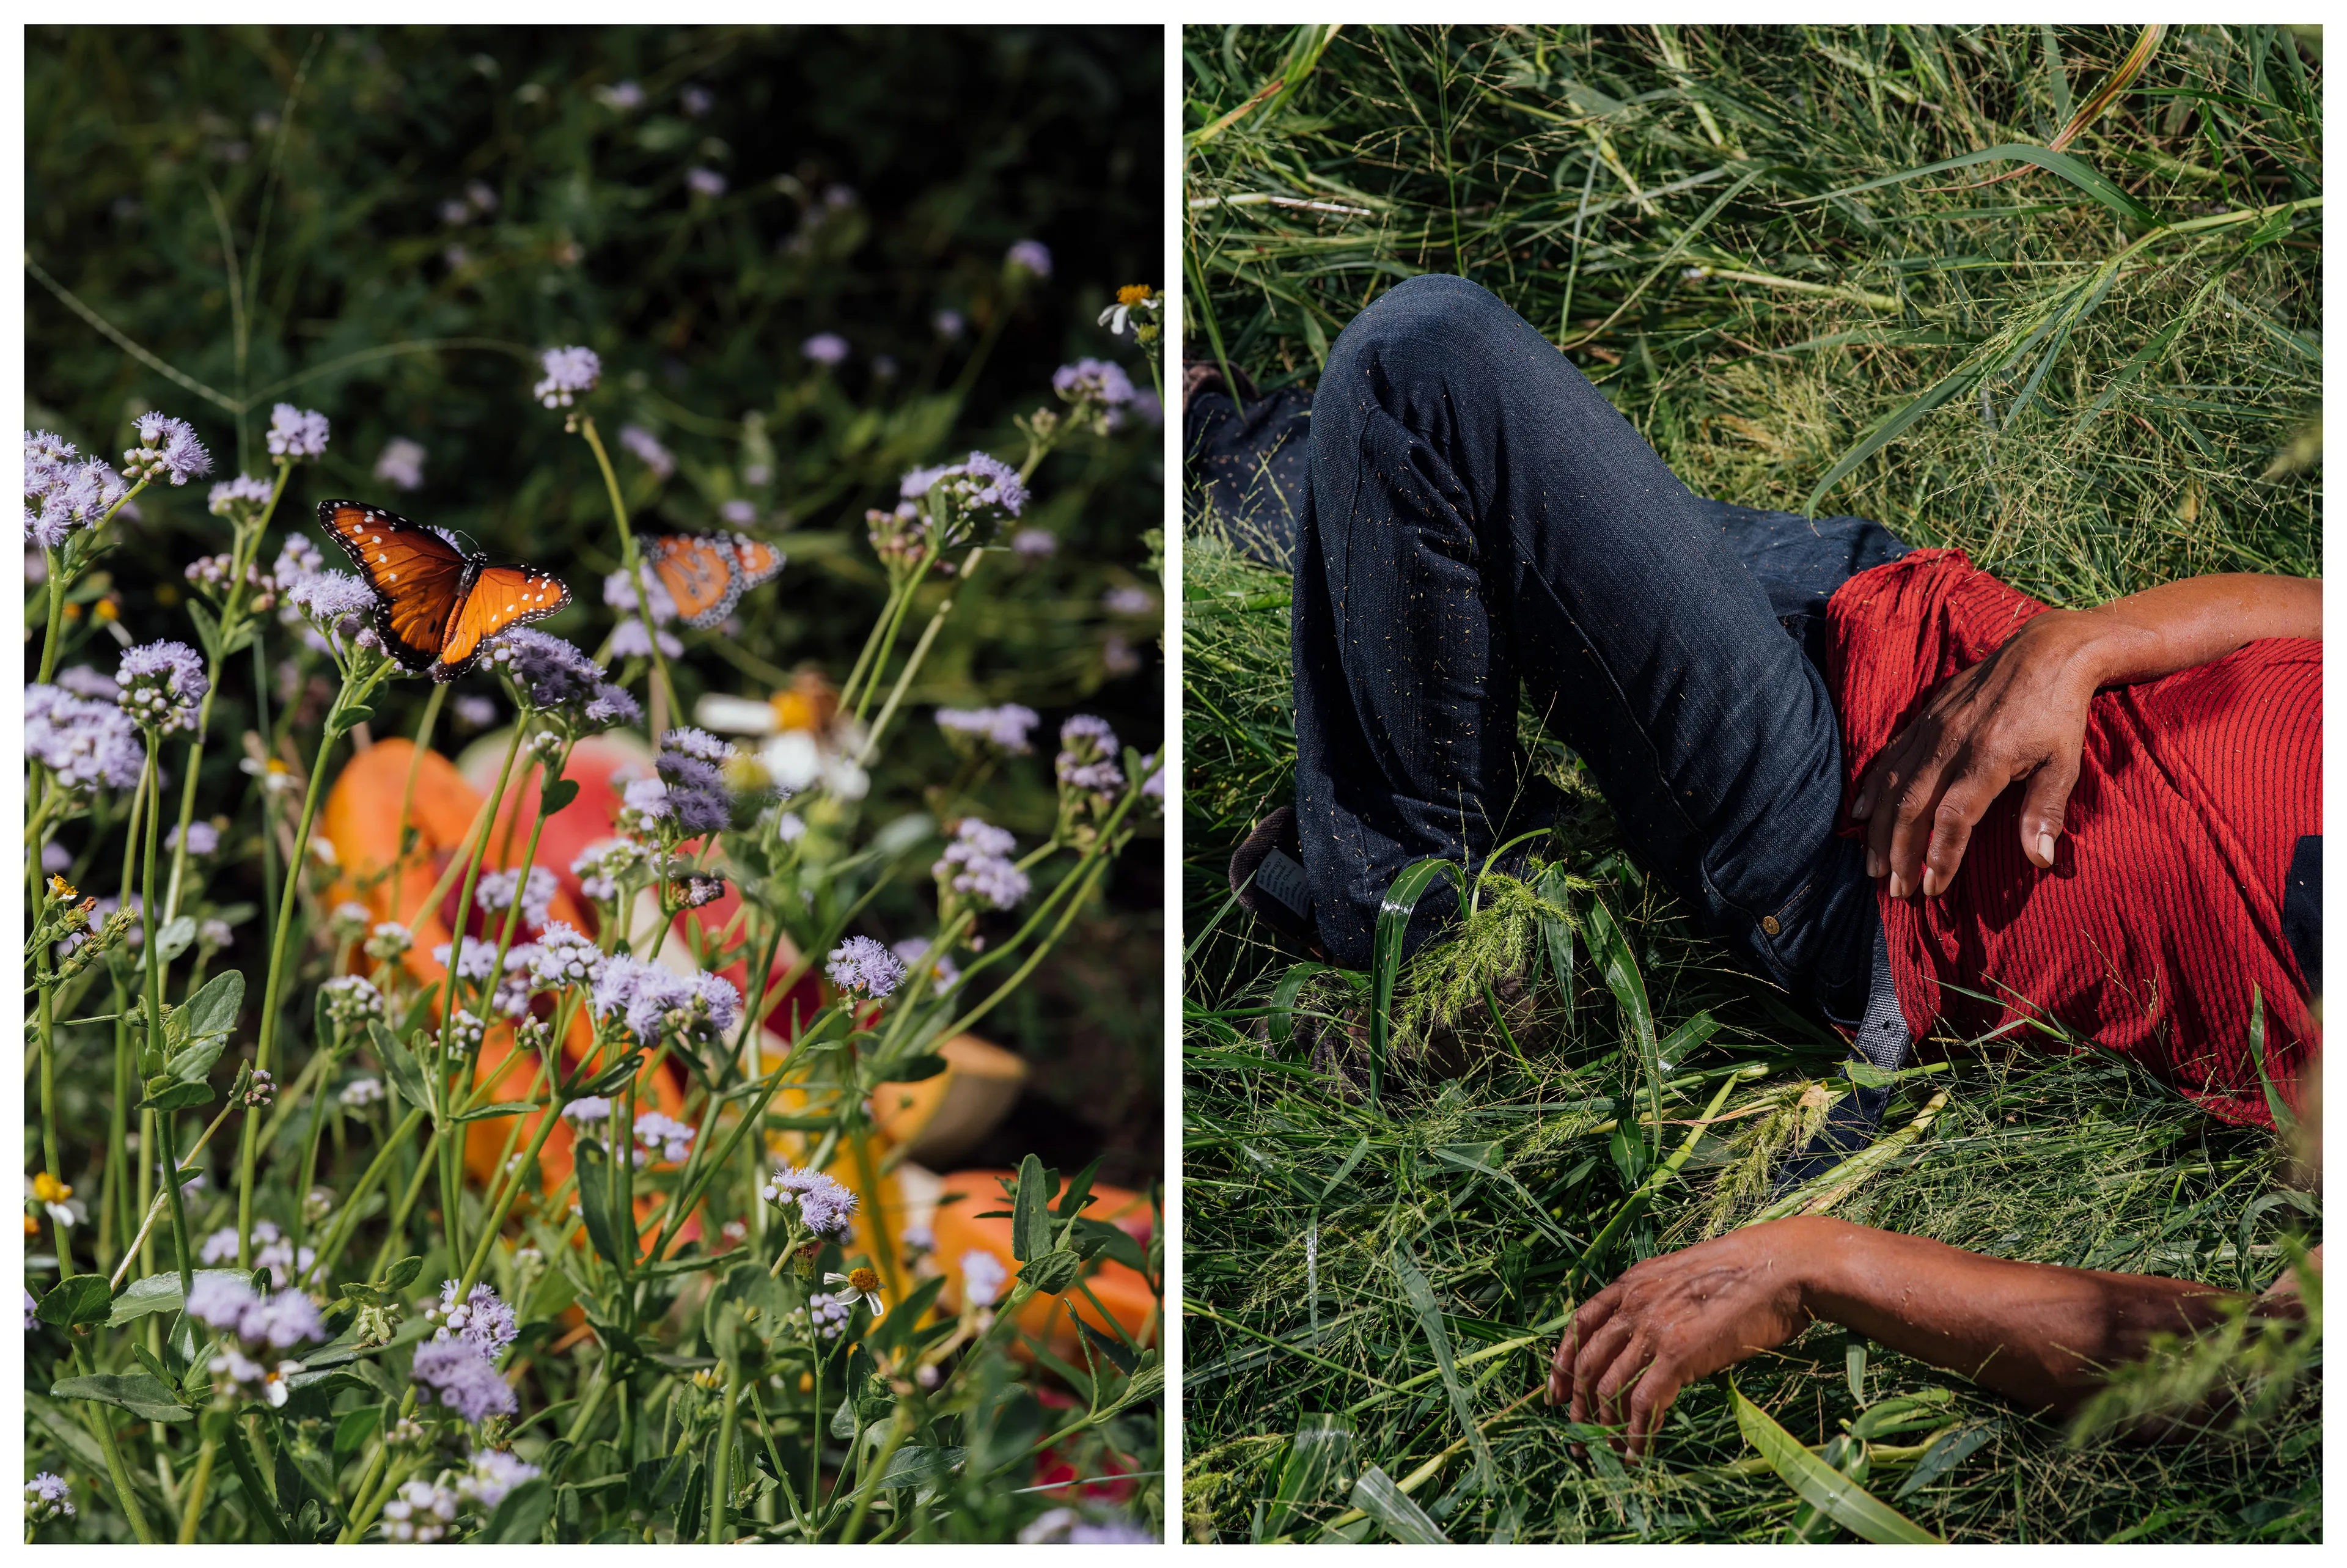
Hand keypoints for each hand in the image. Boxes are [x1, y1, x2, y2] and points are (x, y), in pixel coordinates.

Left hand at [1546, 1222, 1816, 1461]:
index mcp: (1631, 1282)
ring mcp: (1653, 1329)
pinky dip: (1636, 1433)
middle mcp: (1633, 1304)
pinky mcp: (1679, 1355)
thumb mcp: (1684, 1277)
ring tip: (1610, 1449)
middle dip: (1579, 1403)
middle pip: (1588, 1362)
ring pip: (1609, 1387)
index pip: (1579, 1325)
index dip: (1563, 1363)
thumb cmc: (1746, 1273)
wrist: (1781, 1267)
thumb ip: (1658, 1302)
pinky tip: (1637, 1451)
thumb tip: (1649, 1340)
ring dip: (1605, 1424)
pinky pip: (1643, 1404)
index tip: (1557, 1393)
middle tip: (1579, 1432)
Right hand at [1852, 609, 2101, 898]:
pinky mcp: (1924, 716)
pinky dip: (1871, 788)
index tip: (1931, 890)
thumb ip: (2045, 811)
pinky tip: (1860, 815)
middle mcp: (1951, 744)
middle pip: (1912, 808)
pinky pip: (1888, 757)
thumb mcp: (2064, 763)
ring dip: (1878, 830)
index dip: (1938, 858)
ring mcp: (1932, 728)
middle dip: (1899, 854)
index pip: (1953, 819)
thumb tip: (2040, 860)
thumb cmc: (2059, 713)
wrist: (2046, 652)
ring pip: (1892, 786)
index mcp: (1988, 758)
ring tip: (1873, 865)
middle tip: (1895, 889)